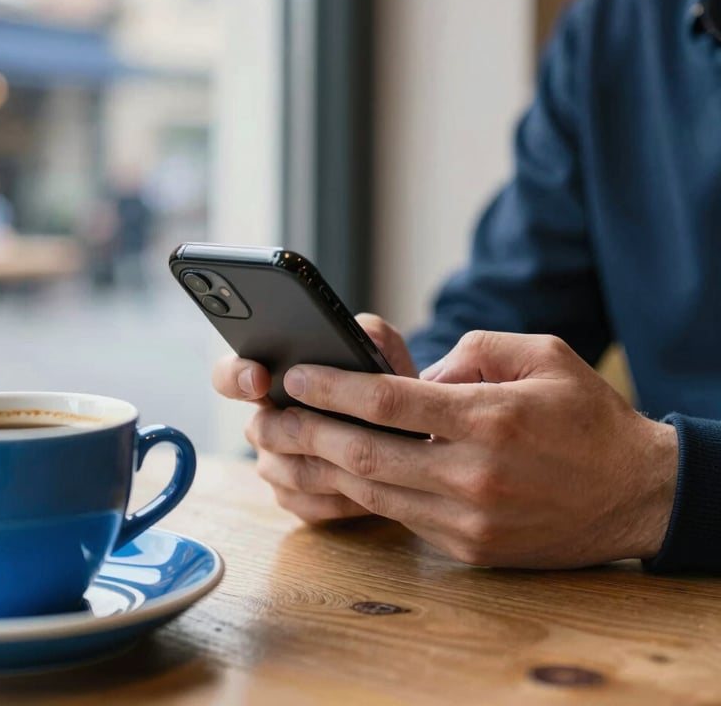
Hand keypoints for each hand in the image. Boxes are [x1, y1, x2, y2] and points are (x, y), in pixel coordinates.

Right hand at [212, 314, 415, 521]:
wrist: (409, 438)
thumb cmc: (387, 388)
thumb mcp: (384, 353)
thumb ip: (370, 333)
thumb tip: (357, 334)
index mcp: (273, 380)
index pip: (230, 375)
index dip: (236, 376)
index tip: (260, 378)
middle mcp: (265, 422)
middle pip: (260, 430)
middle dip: (298, 427)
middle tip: (332, 424)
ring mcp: (275, 463)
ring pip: (285, 470)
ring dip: (327, 462)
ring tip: (367, 454)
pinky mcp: (293, 499)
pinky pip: (303, 503)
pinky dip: (338, 496)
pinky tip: (369, 485)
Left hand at [245, 330, 678, 567]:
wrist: (635, 494)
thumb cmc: (588, 417)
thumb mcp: (542, 355)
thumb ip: (473, 351)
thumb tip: (421, 373)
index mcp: (488, 419)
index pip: (387, 402)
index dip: (332, 388)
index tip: (295, 375)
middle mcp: (472, 475)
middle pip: (364, 455)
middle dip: (305, 434)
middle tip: (264, 417)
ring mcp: (468, 519)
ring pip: (373, 493)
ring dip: (321, 469)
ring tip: (285, 445)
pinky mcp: (469, 548)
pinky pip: (401, 515)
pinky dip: (363, 492)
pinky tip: (337, 473)